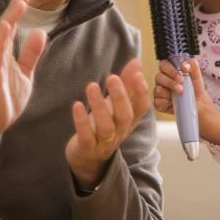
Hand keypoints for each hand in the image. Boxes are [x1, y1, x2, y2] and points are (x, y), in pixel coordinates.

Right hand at [0, 0, 46, 144]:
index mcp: (4, 53)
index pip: (11, 27)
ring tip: (15, 8)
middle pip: (4, 29)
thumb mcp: (24, 72)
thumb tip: (38, 32)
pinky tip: (4, 32)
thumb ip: (30, 53)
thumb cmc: (7, 95)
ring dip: (6, 25)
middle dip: (13, 11)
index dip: (18, 10)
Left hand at [65, 58, 150, 187]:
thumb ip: (127, 84)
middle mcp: (120, 131)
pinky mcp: (87, 148)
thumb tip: (136, 62)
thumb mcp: (117, 105)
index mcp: (129, 120)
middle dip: (120, 96)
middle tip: (112, 77)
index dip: (142, 93)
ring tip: (92, 86)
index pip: (142, 108)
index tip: (138, 75)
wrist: (88, 157)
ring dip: (99, 106)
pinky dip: (81, 121)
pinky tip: (77, 105)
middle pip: (125, 116)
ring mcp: (104, 142)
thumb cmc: (105, 124)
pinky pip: (86, 136)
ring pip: (106, 127)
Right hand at [154, 59, 219, 145]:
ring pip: (157, 89)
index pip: (163, 65)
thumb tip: (185, 65)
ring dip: (169, 93)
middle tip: (181, 88)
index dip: (170, 69)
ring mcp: (159, 92)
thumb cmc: (195, 88)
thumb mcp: (197, 75)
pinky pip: (157, 101)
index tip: (181, 75)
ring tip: (180, 95)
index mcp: (169, 70)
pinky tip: (173, 103)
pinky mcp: (159, 103)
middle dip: (170, 82)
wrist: (198, 104)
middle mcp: (162, 80)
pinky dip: (165, 102)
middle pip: (158, 77)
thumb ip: (192, 65)